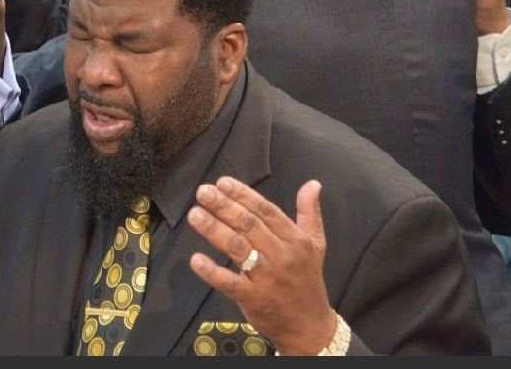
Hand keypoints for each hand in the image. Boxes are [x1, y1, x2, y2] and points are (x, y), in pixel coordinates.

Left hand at [189, 176, 337, 355]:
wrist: (310, 328)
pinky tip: (196, 259)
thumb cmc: (308, 281)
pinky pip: (230, 283)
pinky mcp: (254, 299)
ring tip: (195, 215)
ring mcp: (267, 278)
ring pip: (238, 249)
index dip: (243, 195)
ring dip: (214, 230)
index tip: (222, 182)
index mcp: (295, 240)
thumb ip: (309, 213)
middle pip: (249, 226)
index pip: (266, 211)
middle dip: (224, 206)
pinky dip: (212, 271)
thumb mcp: (315, 245)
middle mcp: (282, 256)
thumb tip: (313, 183)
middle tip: (202, 192)